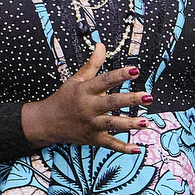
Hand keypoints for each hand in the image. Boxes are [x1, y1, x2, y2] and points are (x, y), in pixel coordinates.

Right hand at [21, 36, 146, 154]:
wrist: (47, 122)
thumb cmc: (64, 99)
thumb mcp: (76, 79)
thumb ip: (92, 64)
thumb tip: (101, 45)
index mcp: (85, 91)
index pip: (105, 80)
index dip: (120, 75)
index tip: (135, 70)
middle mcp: (89, 107)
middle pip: (111, 102)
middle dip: (130, 100)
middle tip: (147, 96)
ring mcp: (91, 124)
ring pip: (112, 124)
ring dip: (129, 124)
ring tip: (145, 122)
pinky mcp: (92, 138)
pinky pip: (109, 144)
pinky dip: (122, 148)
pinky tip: (136, 149)